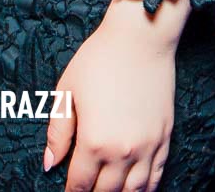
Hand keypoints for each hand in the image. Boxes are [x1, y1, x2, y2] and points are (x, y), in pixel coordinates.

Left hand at [44, 0, 177, 190]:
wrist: (140, 38)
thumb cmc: (98, 59)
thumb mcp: (67, 90)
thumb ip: (58, 131)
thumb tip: (49, 164)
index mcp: (94, 141)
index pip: (80, 184)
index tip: (67, 191)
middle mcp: (123, 151)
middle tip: (85, 190)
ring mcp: (147, 147)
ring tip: (107, 191)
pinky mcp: (165, 139)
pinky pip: (157, 177)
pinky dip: (145, 189)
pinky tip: (135, 189)